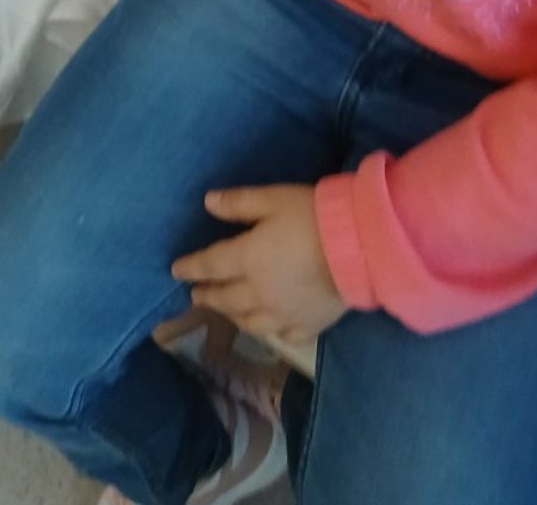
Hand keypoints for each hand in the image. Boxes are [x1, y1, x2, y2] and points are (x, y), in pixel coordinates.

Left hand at [172, 184, 346, 350]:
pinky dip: (273, 334)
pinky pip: (284, 337)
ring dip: (233, 317)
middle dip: (208, 296)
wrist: (360, 248)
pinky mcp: (309, 326)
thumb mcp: (271, 199)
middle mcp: (259, 292)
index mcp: (247, 259)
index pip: (210, 265)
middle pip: (226, 299)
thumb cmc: (312, 217)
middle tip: (196, 295)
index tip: (176, 270)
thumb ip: (238, 202)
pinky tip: (271, 329)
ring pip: (250, 323)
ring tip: (226, 312)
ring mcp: (284, 314)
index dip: (191, 267)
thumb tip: (207, 202)